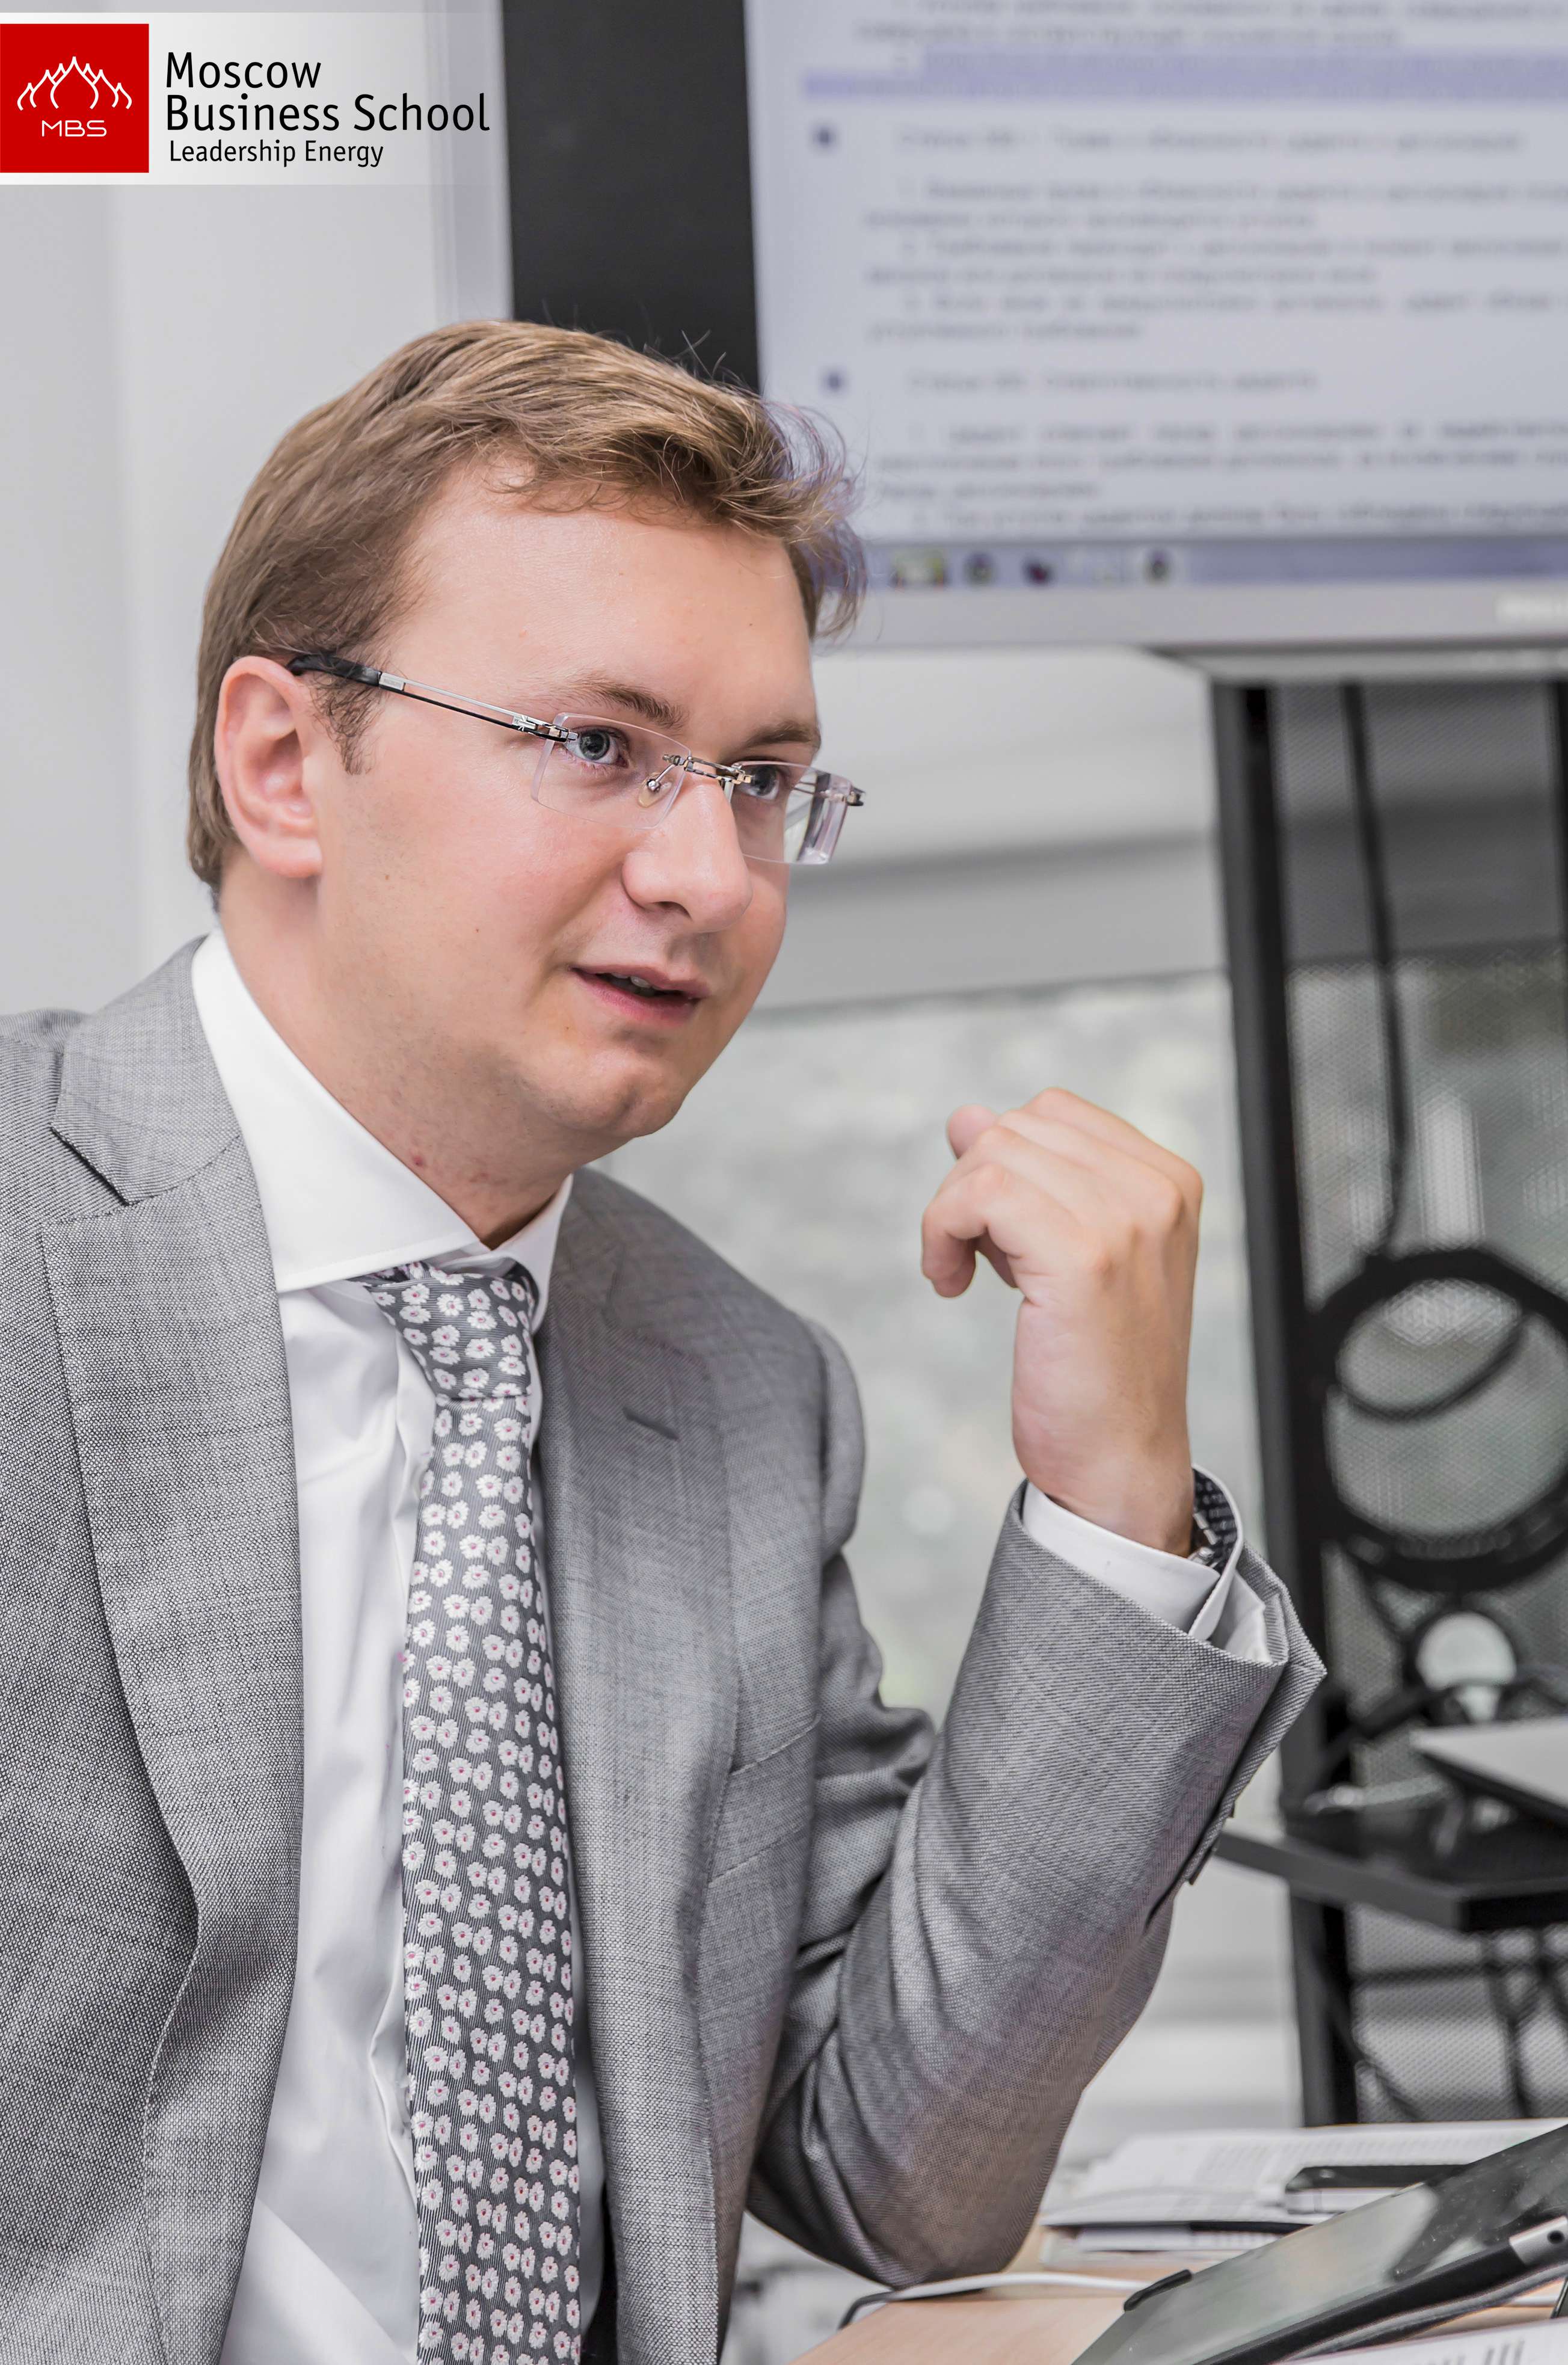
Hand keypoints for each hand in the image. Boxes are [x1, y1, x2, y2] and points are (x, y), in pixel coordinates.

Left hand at [920, 1087, 1200, 1555]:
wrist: (1120, 1462)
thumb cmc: (1095, 1369)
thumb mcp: (1069, 1253)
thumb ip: (1031, 1180)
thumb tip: (968, 1116)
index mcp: (1168, 1182)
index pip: (1053, 1113)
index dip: (1004, 1163)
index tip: (1002, 1235)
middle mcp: (1157, 1190)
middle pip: (1017, 1127)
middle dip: (973, 1187)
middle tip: (979, 1260)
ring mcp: (1126, 1219)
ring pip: (992, 1153)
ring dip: (952, 1214)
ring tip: (965, 1272)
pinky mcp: (1083, 1255)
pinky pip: (980, 1193)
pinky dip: (942, 1232)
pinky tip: (951, 1283)